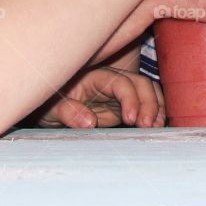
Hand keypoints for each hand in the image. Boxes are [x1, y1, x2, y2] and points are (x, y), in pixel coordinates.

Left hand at [32, 67, 164, 128]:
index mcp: (95, 78)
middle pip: (140, 83)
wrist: (49, 108)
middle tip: (148, 126)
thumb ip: (69, 112)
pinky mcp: (122, 105)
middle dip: (149, 102)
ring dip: (156, 106)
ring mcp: (119, 93)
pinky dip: (154, 111)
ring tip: (156, 127)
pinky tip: (155, 126)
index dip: (130, 98)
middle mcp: (111, 82)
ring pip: (147, 91)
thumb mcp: (52, 108)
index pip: (121, 82)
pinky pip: (144, 103)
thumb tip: (90, 122)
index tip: (130, 119)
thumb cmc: (49, 105)